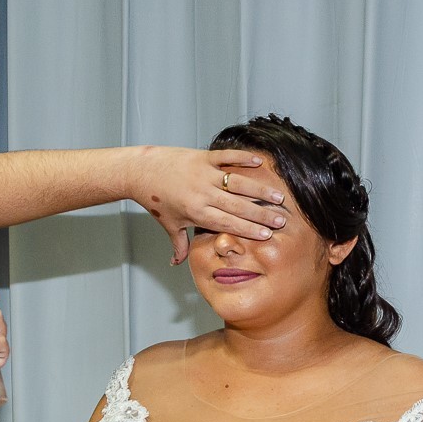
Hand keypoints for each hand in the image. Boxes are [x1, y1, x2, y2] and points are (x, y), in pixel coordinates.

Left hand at [129, 147, 287, 263]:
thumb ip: (178, 245)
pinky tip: (260, 163)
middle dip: (261, 214)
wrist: (141, 172)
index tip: (267, 235)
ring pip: (238, 183)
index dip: (248, 230)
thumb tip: (177, 264)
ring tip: (278, 197)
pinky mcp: (203, 157)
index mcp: (196, 213)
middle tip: (281, 220)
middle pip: (238, 206)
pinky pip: (226, 157)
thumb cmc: (155, 200)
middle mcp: (202, 194)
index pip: (228, 223)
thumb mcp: (168, 225)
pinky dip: (243, 158)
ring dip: (259, 190)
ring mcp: (203, 174)